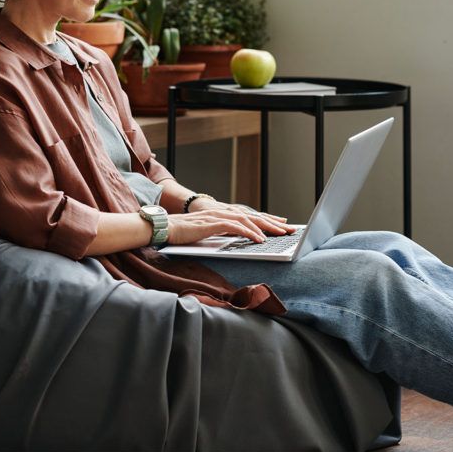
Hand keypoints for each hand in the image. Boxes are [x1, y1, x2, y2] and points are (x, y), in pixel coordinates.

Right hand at [167, 204, 294, 245]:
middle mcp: (222, 212)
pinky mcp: (212, 224)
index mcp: (222, 214)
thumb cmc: (181, 232)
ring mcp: (217, 216)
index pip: (249, 216)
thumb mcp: (206, 233)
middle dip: (273, 223)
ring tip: (279, 234)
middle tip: (289, 229)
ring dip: (265, 228)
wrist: (163, 227)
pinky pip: (235, 228)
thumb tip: (232, 240)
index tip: (281, 225)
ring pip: (248, 220)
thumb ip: (219, 233)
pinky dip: (249, 233)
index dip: (267, 220)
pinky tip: (259, 239)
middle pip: (253, 217)